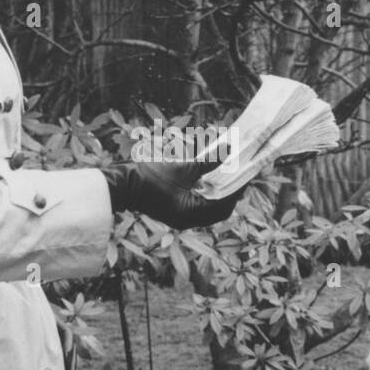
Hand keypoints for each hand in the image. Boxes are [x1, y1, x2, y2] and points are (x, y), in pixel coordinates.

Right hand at [102, 158, 243, 229]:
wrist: (121, 184)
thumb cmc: (150, 176)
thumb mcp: (183, 167)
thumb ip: (209, 161)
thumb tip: (230, 149)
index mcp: (191, 213)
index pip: (224, 205)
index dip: (237, 189)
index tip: (247, 174)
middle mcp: (188, 220)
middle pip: (218, 209)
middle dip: (230, 192)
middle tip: (239, 175)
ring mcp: (180, 217)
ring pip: (207, 208)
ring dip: (217, 193)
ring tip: (226, 176)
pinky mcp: (173, 211)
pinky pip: (196, 205)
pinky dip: (204, 194)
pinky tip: (207, 180)